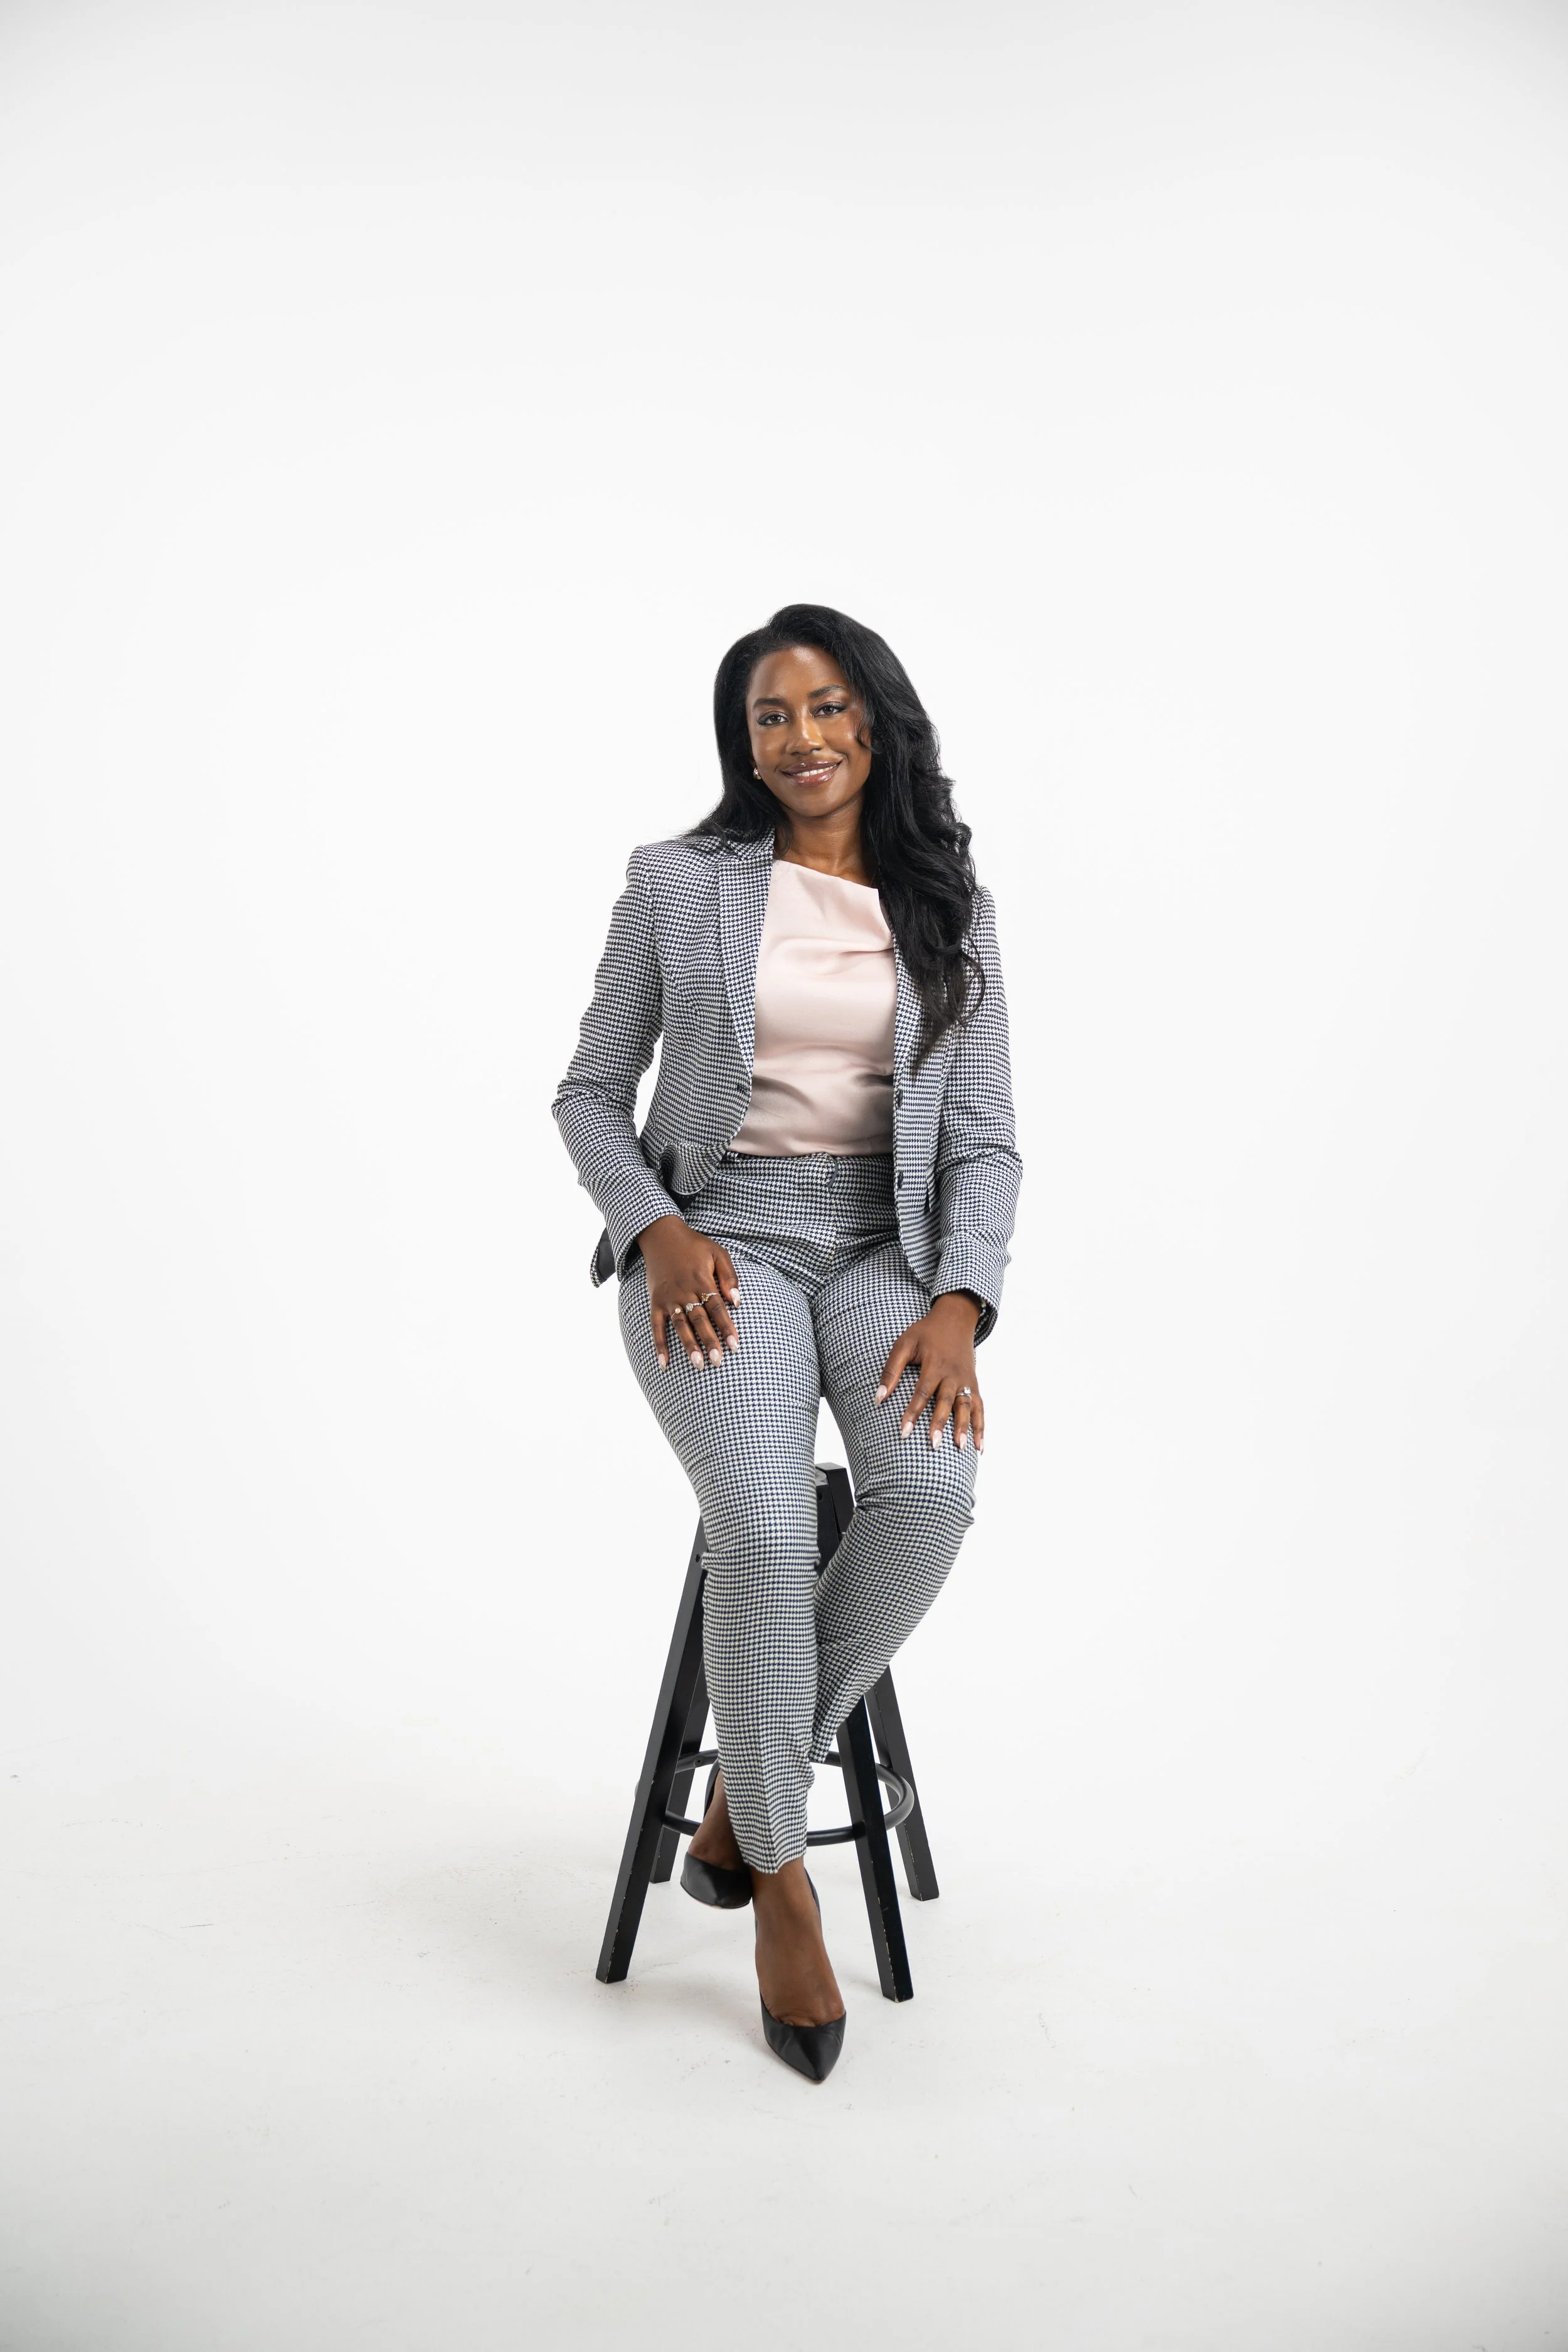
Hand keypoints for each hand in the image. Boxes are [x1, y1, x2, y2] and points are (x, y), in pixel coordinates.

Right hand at [637, 1215, 742, 1369]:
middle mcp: (684, 1291)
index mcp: (701, 1280)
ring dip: (689, 1346)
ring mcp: (668, 1298)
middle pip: (699, 1320)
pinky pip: (656, 1326)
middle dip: (709, 1342)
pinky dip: (659, 1345)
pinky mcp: (655, 1302)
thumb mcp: (717, 1252)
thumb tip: (737, 1302)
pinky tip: (664, 1363)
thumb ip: (729, 1276)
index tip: (735, 1345)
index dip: (726, 1327)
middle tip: (718, 1361)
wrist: (661, 1235)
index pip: (716, 1307)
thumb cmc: (694, 1245)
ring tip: (698, 1365)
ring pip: (680, 1326)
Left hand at [875, 1291, 984, 1450]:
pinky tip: (979, 1446)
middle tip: (933, 1445)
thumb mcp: (904, 1344)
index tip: (904, 1432)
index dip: (912, 1413)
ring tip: (961, 1448)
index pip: (922, 1393)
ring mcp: (966, 1380)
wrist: (955, 1318)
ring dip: (965, 1427)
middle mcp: (953, 1374)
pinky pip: (980, 1407)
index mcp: (935, 1364)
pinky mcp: (974, 1384)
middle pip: (946, 1402)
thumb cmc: (926, 1332)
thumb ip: (891, 1371)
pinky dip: (981, 1426)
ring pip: (967, 1406)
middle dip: (940, 1424)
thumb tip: (878, 1398)